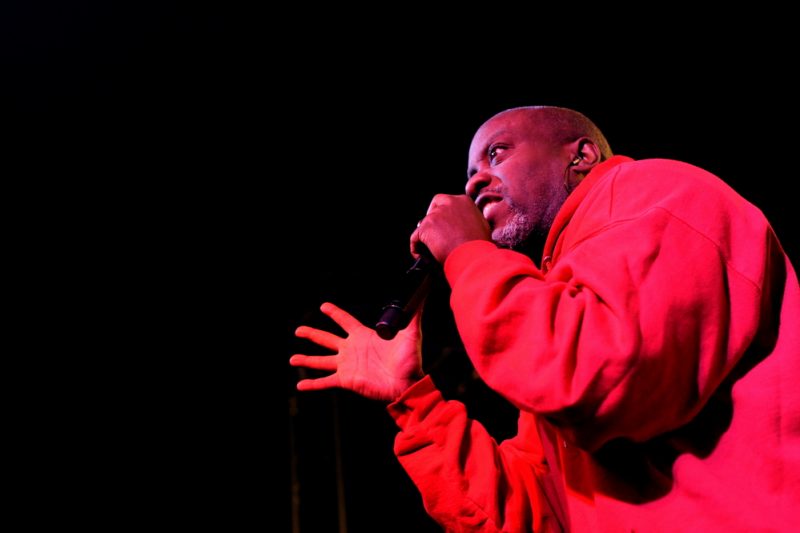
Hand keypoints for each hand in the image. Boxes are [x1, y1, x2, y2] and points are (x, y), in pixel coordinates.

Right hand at [290, 302, 423, 401]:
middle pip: (326, 339)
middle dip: (312, 334)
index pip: (345, 321)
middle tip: (297, 330)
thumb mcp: (411, 333)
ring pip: (321, 361)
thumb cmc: (410, 360)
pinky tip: (299, 386)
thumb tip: (422, 292)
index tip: (323, 306)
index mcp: (363, 336)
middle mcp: (352, 350)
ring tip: (292, 359)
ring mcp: (348, 365)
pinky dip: (312, 384)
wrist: (407, 383)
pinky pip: (325, 382)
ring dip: (306, 359)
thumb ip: (414, 313)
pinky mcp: (346, 380)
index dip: (334, 313)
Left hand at [411, 194, 489, 262]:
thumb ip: (471, 220)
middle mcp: (449, 203)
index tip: (444, 225)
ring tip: (431, 248)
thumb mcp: (482, 226)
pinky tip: (421, 255)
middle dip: (432, 222)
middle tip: (435, 235)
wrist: (472, 257)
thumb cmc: (480, 246)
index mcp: (464, 201)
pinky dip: (416, 247)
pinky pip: (415, 238)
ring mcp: (435, 214)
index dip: (443, 214)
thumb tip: (466, 224)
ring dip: (426, 235)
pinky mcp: (425, 227)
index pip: (447, 202)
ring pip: (424, 224)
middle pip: (433, 209)